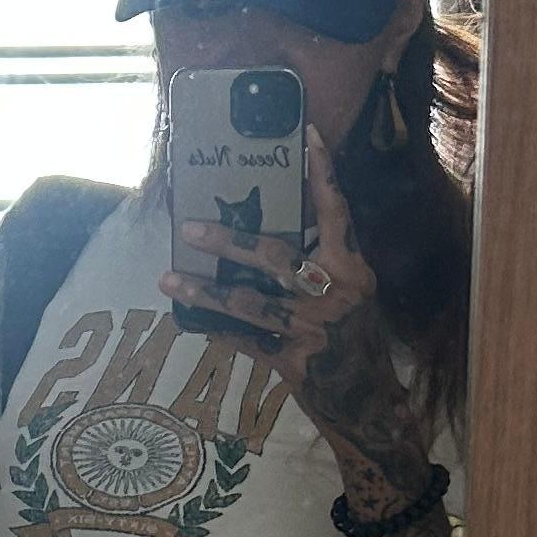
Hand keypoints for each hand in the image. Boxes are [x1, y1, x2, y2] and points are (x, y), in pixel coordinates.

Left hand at [163, 125, 429, 494]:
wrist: (368, 400)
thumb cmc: (358, 338)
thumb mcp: (354, 292)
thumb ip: (325, 260)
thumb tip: (280, 228)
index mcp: (352, 269)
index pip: (337, 211)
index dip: (323, 173)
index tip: (306, 135)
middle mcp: (332, 293)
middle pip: (274, 255)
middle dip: (229, 239)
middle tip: (189, 226)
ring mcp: (309, 329)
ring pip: (246, 302)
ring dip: (203, 289)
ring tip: (168, 277)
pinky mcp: (289, 361)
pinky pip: (242, 339)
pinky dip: (214, 328)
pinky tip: (185, 318)